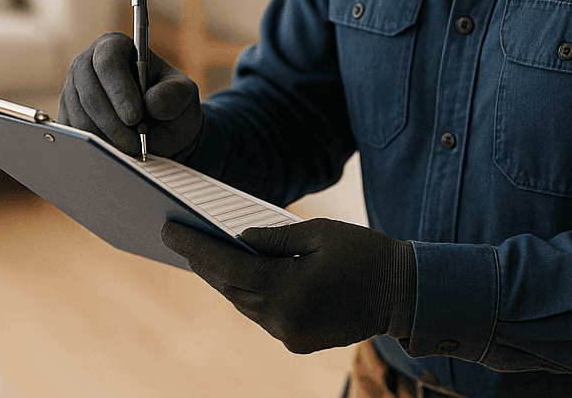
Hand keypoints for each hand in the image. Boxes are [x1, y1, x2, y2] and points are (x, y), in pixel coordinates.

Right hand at [58, 33, 201, 159]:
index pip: (108, 61)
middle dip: (112, 121)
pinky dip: (95, 147)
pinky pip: (73, 135)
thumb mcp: (183, 94)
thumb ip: (173, 94)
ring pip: (79, 117)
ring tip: (131, 148)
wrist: (159, 129)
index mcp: (115, 47)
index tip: (135, 117)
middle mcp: (87, 63)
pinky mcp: (67, 116)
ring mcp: (73, 90)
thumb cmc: (170, 103)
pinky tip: (115, 151)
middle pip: (88, 90)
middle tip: (135, 143)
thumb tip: (150, 102)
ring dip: (106, 138)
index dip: (119, 90)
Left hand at [161, 218, 415, 354]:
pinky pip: (262, 316)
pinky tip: (237, 277)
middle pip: (230, 289)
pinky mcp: (298, 342)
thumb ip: (275, 237)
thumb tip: (238, 237)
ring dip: (223, 281)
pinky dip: (247, 295)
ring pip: (244, 305)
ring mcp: (290, 335)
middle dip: (203, 263)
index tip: (168, 229)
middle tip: (178, 238)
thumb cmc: (365, 253)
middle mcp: (284, 319)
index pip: (228, 268)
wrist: (404, 294)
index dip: (195, 247)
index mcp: (288, 289)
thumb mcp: (319, 232)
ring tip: (201, 255)